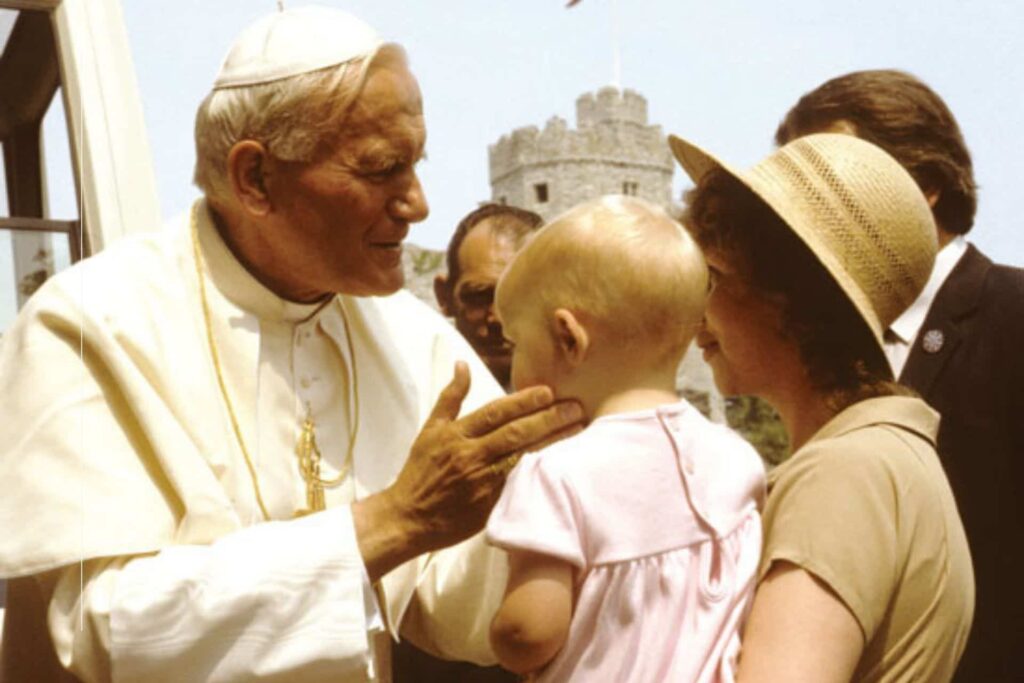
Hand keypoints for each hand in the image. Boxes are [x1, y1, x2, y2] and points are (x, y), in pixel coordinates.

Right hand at [354, 362, 583, 579]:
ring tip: (578, 429)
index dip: (523, 401)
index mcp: (456, 434)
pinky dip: (542, 472)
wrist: (407, 518)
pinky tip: (563, 463)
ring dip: (553, 442)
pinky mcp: (490, 506)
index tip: (548, 392)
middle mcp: (470, 456)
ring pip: (523, 457)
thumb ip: (451, 397)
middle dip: (548, 418)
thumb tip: (462, 364)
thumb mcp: (430, 430)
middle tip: (575, 408)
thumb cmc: (420, 472)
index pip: (495, 412)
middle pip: (515, 433)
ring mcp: (482, 482)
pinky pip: (521, 485)